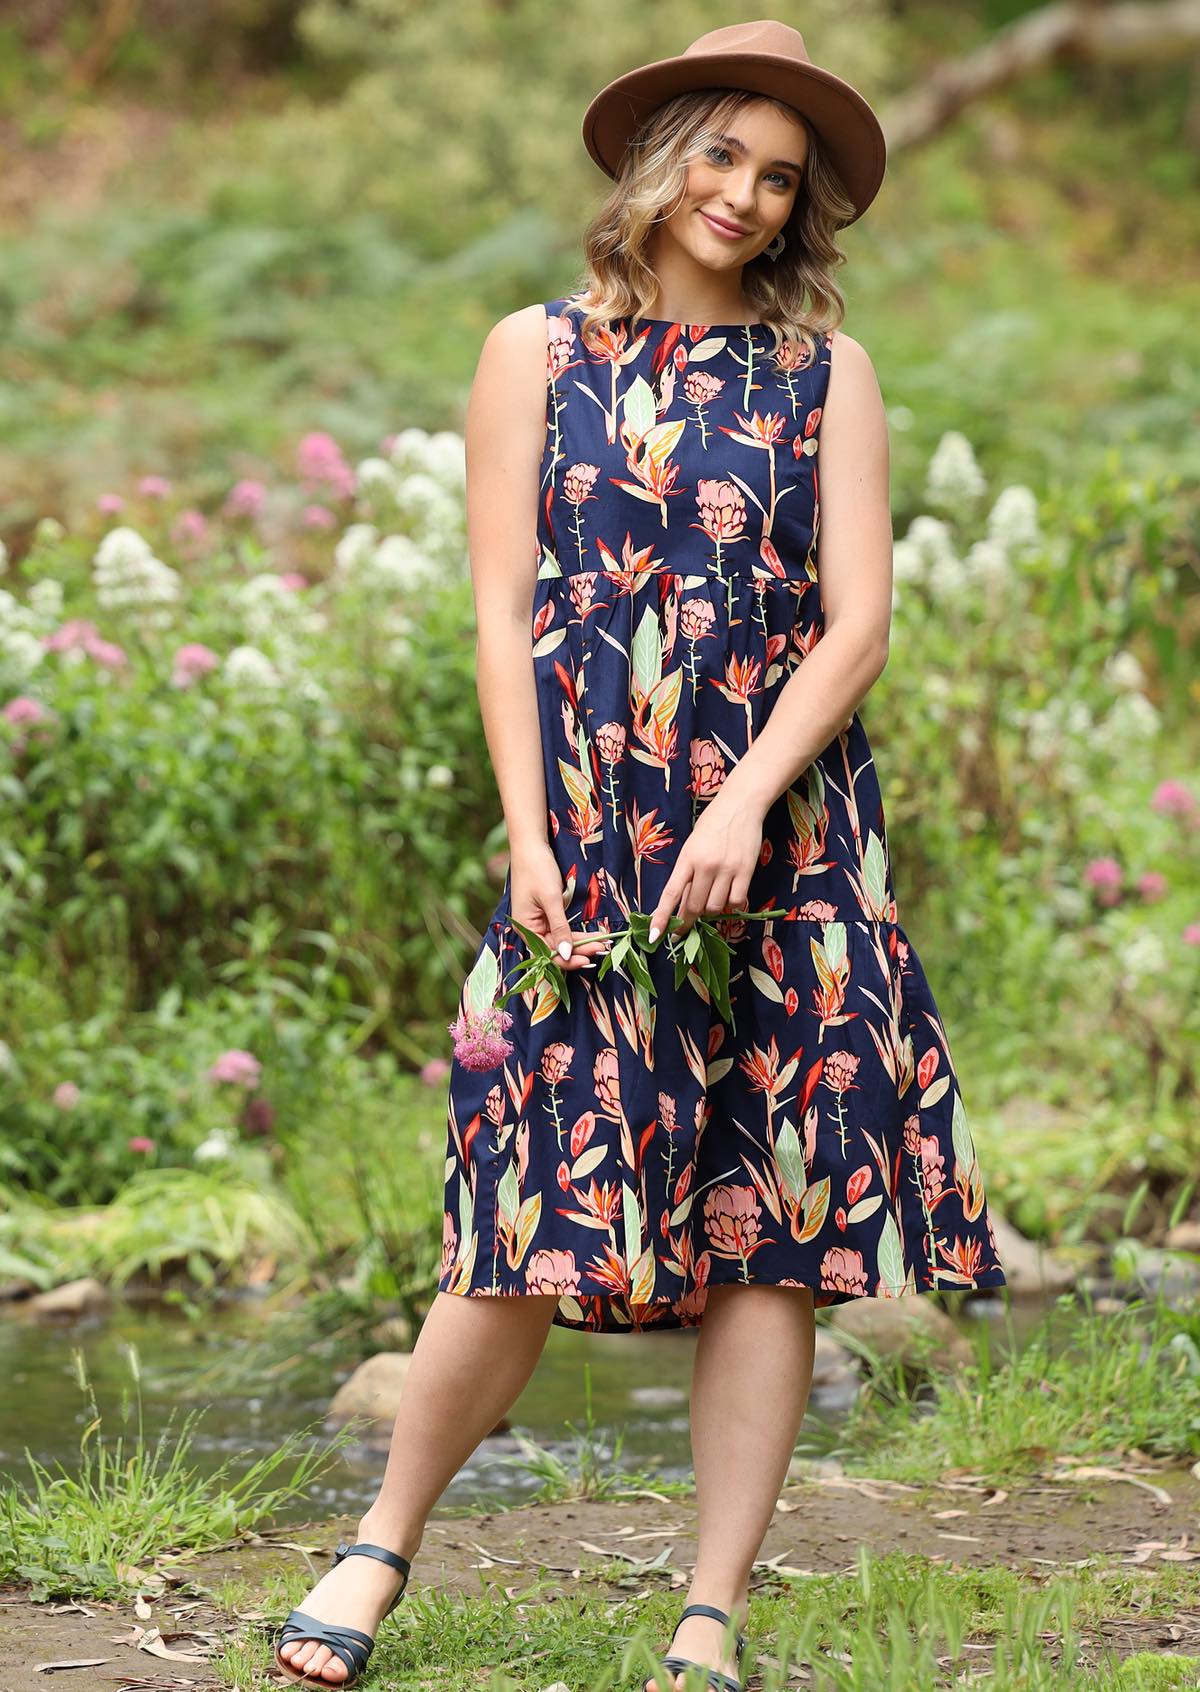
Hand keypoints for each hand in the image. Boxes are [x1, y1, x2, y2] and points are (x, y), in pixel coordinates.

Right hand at [509, 842, 610, 971]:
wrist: (531, 845)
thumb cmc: (537, 869)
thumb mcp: (551, 899)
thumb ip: (560, 928)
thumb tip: (566, 955)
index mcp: (525, 927)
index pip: (548, 953)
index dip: (568, 960)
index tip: (589, 959)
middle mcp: (530, 928)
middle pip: (555, 948)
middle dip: (578, 950)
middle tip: (602, 949)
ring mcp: (538, 920)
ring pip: (561, 940)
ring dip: (579, 943)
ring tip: (600, 944)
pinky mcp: (546, 912)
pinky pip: (561, 929)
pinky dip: (575, 933)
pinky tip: (589, 936)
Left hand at [646, 794, 764, 941]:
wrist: (740, 805)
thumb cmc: (711, 825)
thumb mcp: (692, 847)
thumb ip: (687, 874)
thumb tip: (683, 906)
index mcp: (687, 858)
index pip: (670, 894)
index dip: (662, 918)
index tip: (656, 936)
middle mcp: (705, 865)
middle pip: (694, 907)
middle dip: (687, 921)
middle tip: (684, 927)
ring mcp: (727, 869)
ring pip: (715, 907)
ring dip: (711, 910)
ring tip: (711, 896)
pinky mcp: (746, 871)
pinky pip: (736, 901)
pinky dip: (731, 904)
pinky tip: (729, 894)